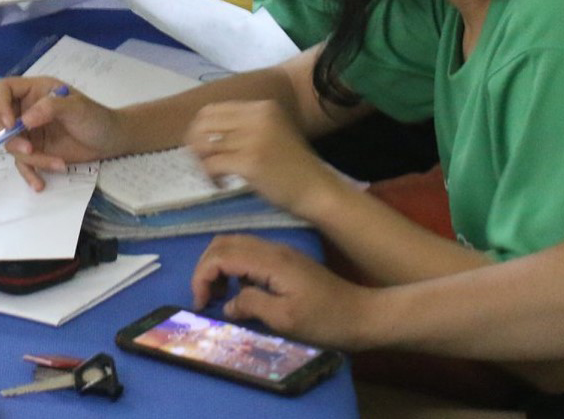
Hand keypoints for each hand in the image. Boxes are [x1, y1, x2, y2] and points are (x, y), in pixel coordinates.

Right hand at [0, 76, 124, 190]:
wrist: (110, 141)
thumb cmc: (95, 117)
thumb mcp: (76, 108)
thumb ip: (50, 108)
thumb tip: (23, 120)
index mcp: (34, 91)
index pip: (2, 89)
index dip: (0, 105)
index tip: (11, 124)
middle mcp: (26, 110)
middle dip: (9, 137)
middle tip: (28, 149)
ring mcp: (29, 132)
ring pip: (12, 145)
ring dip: (31, 158)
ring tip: (57, 163)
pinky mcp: (35, 151)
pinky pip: (23, 164)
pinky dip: (30, 174)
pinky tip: (40, 184)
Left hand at [186, 100, 332, 217]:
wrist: (316, 189)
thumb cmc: (294, 165)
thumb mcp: (272, 131)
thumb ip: (245, 125)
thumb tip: (205, 130)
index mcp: (262, 107)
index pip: (213, 109)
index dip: (201, 128)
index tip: (203, 146)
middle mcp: (257, 117)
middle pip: (204, 123)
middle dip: (196, 143)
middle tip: (204, 161)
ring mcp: (253, 139)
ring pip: (206, 146)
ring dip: (204, 163)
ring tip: (214, 174)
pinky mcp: (250, 162)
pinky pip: (212, 165)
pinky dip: (210, 176)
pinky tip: (221, 183)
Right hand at [190, 235, 377, 349]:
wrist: (363, 315)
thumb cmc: (325, 320)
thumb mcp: (285, 320)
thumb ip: (251, 305)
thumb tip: (227, 304)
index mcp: (270, 260)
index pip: (221, 255)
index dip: (202, 276)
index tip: (200, 304)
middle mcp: (272, 249)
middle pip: (223, 243)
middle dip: (205, 269)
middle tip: (204, 299)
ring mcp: (280, 253)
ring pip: (235, 246)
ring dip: (218, 267)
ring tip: (217, 297)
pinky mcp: (286, 261)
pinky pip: (249, 255)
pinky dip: (233, 269)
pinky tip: (239, 292)